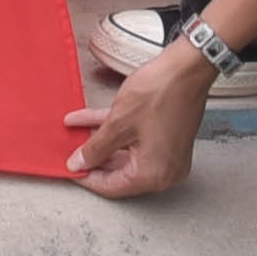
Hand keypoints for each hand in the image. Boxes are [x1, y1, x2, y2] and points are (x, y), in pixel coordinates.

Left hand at [64, 37, 213, 199]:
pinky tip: (89, 119)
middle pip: (119, 172)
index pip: (113, 187)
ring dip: (100, 142)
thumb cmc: (161, 93)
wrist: (187, 68)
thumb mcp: (118, 123)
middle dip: (92, 158)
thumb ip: (95, 148)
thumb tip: (79, 163)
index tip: (70, 169)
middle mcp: (164, 171)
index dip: (86, 177)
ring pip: (125, 153)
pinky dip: (114, 131)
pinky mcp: (166, 139)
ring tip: (76, 132)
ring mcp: (167, 155)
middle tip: (70, 151)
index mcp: (153, 174)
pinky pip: (135, 141)